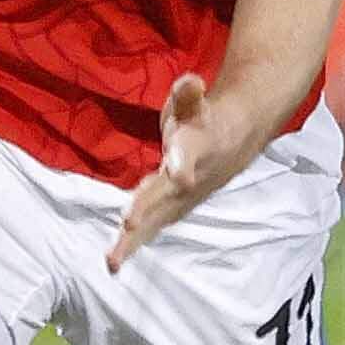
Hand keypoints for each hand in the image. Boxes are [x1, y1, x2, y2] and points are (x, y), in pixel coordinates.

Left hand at [105, 72, 263, 267]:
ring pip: (155, 220)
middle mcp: (186, 180)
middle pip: (166, 197)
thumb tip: (190, 81)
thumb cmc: (202, 120)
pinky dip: (132, 245)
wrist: (232, 143)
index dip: (183, 166)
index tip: (182, 177)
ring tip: (112, 262)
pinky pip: (150, 228)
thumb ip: (188, 93)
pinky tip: (113, 263)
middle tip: (128, 226)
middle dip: (147, 210)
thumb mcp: (195, 102)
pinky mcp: (171, 209)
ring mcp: (179, 199)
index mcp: (193, 150)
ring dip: (134, 240)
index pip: (187, 158)